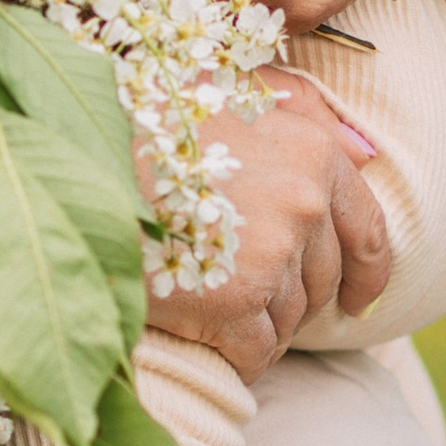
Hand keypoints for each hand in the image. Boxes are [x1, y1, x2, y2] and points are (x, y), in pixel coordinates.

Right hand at [142, 74, 388, 383]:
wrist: (77, 157)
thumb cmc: (148, 117)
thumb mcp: (230, 88)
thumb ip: (303, 112)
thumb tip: (366, 153)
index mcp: (312, 153)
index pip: (368, 227)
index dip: (367, 271)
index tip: (357, 300)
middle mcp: (305, 204)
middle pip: (322, 280)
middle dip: (290, 296)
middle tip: (242, 293)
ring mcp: (272, 256)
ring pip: (290, 320)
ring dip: (258, 324)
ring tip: (208, 305)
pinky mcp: (234, 304)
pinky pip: (256, 352)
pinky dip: (237, 357)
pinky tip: (205, 341)